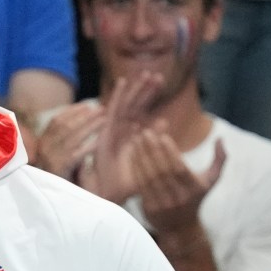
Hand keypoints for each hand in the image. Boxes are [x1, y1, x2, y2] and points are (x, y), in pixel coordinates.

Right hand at [33, 101, 104, 179]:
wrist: (48, 200)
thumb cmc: (56, 176)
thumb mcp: (56, 155)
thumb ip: (64, 140)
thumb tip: (82, 121)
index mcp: (42, 142)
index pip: (56, 121)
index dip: (73, 111)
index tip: (88, 106)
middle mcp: (44, 148)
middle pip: (65, 125)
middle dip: (85, 116)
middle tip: (101, 109)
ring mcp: (50, 158)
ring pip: (72, 137)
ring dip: (90, 127)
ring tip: (104, 120)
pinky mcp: (58, 169)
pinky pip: (76, 154)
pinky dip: (88, 147)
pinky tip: (99, 142)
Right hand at [80, 72, 163, 202]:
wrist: (110, 195)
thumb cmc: (127, 183)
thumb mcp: (147, 160)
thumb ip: (154, 141)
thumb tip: (164, 121)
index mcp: (131, 138)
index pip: (141, 113)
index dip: (149, 97)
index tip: (160, 82)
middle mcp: (121, 133)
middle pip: (133, 107)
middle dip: (144, 91)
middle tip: (157, 75)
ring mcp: (112, 133)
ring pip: (125, 107)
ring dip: (134, 90)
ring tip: (146, 74)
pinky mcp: (105, 134)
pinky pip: (111, 113)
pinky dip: (116, 97)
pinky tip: (123, 82)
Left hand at [133, 131, 225, 235]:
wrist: (181, 227)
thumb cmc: (195, 197)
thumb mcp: (211, 180)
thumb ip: (220, 159)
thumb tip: (220, 138)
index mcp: (194, 188)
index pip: (179, 168)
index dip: (170, 153)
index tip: (162, 137)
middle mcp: (179, 197)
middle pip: (162, 171)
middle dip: (152, 150)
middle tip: (145, 133)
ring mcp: (163, 204)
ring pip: (149, 178)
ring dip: (141, 158)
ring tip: (136, 141)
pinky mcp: (150, 208)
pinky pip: (140, 186)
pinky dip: (136, 170)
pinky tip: (132, 156)